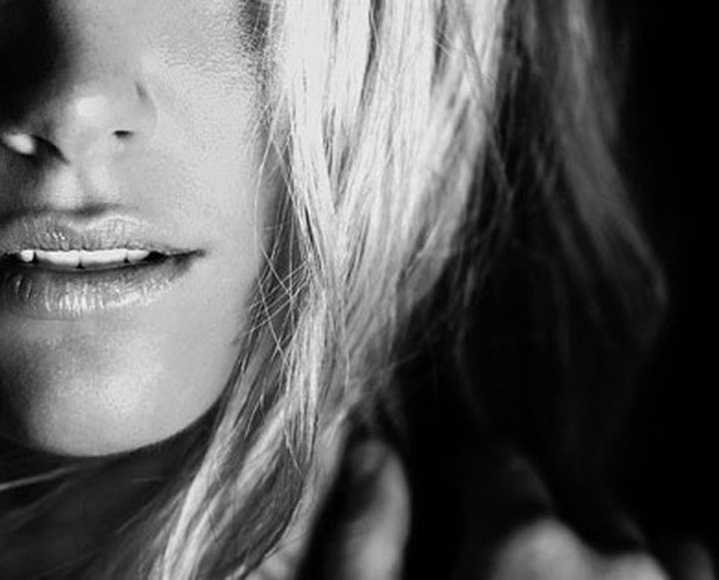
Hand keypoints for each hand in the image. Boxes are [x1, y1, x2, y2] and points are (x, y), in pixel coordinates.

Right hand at [290, 439, 712, 579]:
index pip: (495, 462)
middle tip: (502, 573)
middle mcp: (617, 562)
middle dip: (542, 523)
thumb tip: (364, 451)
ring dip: (616, 561)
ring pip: (659, 548)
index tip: (452, 516)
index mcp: (524, 545)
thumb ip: (359, 541)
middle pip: (579, 500)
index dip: (465, 484)